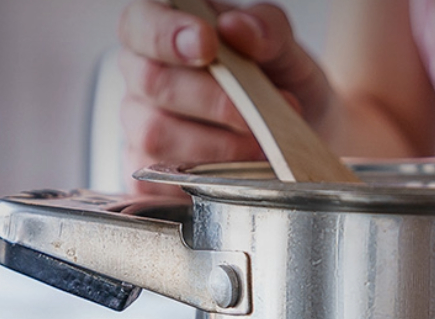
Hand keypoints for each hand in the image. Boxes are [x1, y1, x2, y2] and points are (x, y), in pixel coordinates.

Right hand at [117, 1, 336, 192]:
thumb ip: (267, 29)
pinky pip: (162, 179)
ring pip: (155, 134)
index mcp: (164, 28)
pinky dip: (206, 178)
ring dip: (214, 144)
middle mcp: (142, 75)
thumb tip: (239, 28)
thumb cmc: (278, 86)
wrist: (295, 140)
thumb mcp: (285, 49)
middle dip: (210, 99)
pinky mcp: (147, 173)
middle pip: (152, 81)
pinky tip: (239, 171)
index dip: (167, 34)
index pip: (141, 22)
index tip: (207, 46)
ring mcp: (139, 125)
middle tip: (253, 112)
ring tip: (259, 145)